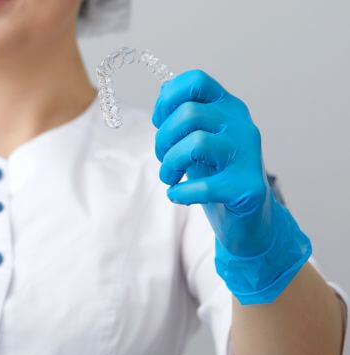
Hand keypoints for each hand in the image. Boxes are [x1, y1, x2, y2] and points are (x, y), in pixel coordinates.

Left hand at [152, 70, 310, 303]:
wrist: (248, 219)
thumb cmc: (217, 174)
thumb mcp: (199, 138)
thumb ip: (184, 115)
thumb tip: (165, 90)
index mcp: (228, 108)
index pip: (197, 80)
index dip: (168, 98)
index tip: (159, 122)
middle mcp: (242, 125)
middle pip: (189, 113)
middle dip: (163, 138)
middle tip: (163, 159)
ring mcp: (248, 156)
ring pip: (196, 144)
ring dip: (170, 164)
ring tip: (169, 177)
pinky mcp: (247, 187)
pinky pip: (203, 185)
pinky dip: (180, 192)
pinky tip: (177, 196)